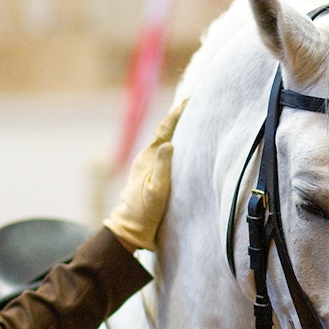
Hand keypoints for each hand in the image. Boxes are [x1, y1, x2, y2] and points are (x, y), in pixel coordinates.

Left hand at [103, 99, 186, 250]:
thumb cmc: (145, 212)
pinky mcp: (151, 174)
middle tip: (197, 103)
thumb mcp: (156, 191)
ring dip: (178, 130)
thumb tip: (169, 143)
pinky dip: (176, 145)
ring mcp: (148, 166)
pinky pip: (165, 154)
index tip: (191, 100)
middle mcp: (147, 158)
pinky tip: (184, 146)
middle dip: (180, 117)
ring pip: (165, 142)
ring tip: (195, 119)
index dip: (178, 114)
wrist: (131, 228)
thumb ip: (162, 167)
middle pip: (166, 132)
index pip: (165, 130)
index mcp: (149, 158)